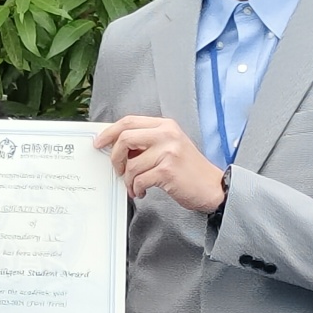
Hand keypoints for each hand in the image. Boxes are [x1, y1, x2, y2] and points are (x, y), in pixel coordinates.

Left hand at [95, 115, 225, 211]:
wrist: (213, 187)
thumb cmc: (189, 170)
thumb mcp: (170, 146)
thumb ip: (147, 142)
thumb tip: (117, 146)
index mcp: (165, 125)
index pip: (129, 121)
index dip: (109, 132)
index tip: (99, 142)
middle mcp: (167, 134)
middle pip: (125, 137)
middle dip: (115, 157)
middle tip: (117, 169)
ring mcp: (168, 152)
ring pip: (131, 164)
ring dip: (128, 180)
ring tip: (135, 186)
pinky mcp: (167, 170)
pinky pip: (139, 179)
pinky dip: (136, 189)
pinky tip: (142, 191)